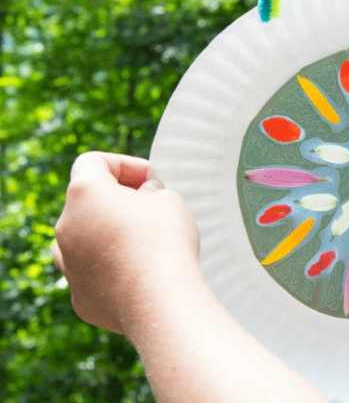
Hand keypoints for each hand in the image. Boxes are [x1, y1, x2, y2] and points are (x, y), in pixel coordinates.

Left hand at [53, 152, 198, 333]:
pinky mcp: (79, 296)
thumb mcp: (169, 199)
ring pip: (84, 239)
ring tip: (143, 240)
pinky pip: (93, 273)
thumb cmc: (165, 241)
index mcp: (84, 193)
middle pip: (88, 202)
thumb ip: (152, 191)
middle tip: (155, 208)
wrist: (161, 300)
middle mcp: (66, 226)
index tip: (151, 178)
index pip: (93, 162)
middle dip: (120, 200)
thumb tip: (144, 198)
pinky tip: (141, 272)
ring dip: (109, 233)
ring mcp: (68, 264)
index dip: (125, 165)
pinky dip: (113, 268)